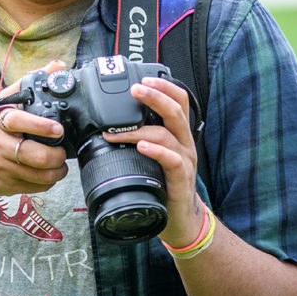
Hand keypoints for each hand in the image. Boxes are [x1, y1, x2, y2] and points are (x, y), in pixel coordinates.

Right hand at [0, 60, 69, 201]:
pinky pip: (35, 187)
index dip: (41, 126)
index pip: (18, 121)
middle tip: (62, 151)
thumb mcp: (2, 104)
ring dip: (57, 171)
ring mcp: (0, 166)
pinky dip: (48, 182)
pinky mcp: (4, 184)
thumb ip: (29, 83)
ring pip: (39, 174)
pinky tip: (48, 174)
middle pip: (34, 155)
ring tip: (60, 164)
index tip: (58, 129)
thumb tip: (58, 66)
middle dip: (57, 155)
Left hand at [103, 77, 204, 246]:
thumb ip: (142, 137)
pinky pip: (172, 160)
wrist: (178, 218)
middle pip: (176, 110)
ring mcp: (185, 160)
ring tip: (119, 129)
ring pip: (168, 134)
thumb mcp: (154, 155)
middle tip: (135, 89)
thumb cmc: (163, 182)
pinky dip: (156, 151)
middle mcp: (184, 143)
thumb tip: (111, 123)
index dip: (165, 86)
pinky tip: (142, 147)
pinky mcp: (181, 178)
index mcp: (177, 133)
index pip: (179, 101)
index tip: (144, 78)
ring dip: (140, 128)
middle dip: (155, 96)